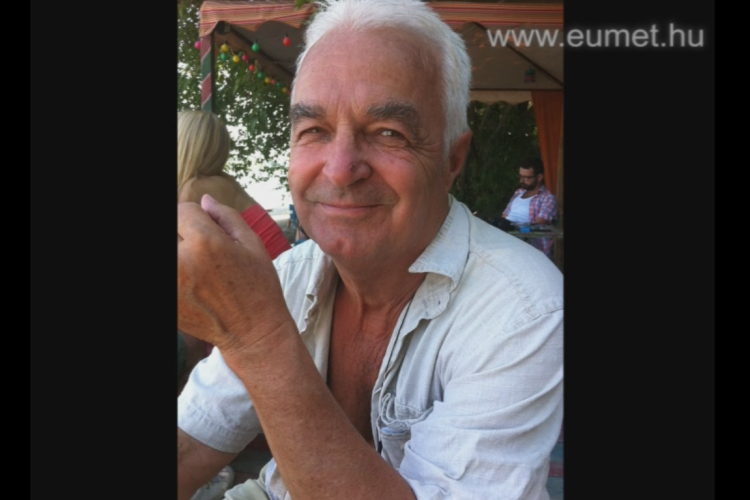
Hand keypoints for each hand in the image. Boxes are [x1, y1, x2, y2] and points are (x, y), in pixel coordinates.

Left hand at [177, 195, 293, 356]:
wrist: (251, 333)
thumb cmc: (258, 287)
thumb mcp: (252, 245)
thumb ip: (226, 217)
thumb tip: (204, 200)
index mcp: (205, 243)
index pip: (182, 210)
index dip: (197, 217)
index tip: (209, 231)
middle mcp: (180, 261)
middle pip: (173, 232)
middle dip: (185, 236)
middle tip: (204, 255)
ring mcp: (170, 283)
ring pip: (172, 251)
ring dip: (181, 255)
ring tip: (198, 270)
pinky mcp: (168, 300)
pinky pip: (172, 274)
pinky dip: (180, 276)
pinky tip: (194, 286)